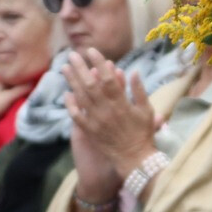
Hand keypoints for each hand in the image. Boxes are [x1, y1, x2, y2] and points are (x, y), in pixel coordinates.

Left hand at [0, 78, 33, 132]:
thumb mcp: (11, 97)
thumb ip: (22, 89)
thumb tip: (33, 83)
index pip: (10, 79)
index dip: (19, 84)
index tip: (26, 89)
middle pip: (6, 86)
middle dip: (13, 90)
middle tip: (22, 96)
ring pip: (1, 92)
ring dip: (8, 96)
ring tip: (13, 102)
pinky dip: (1, 101)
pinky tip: (4, 106)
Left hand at [64, 48, 157, 176]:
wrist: (134, 160)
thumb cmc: (143, 134)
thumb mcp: (147, 111)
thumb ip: (140, 91)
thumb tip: (134, 71)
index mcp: (121, 103)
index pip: (108, 78)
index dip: (99, 63)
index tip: (92, 51)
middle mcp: (106, 110)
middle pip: (91, 84)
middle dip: (81, 68)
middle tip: (73, 55)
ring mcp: (96, 121)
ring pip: (81, 97)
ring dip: (72, 82)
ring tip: (65, 68)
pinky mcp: (89, 131)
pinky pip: (77, 116)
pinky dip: (71, 105)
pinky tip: (66, 94)